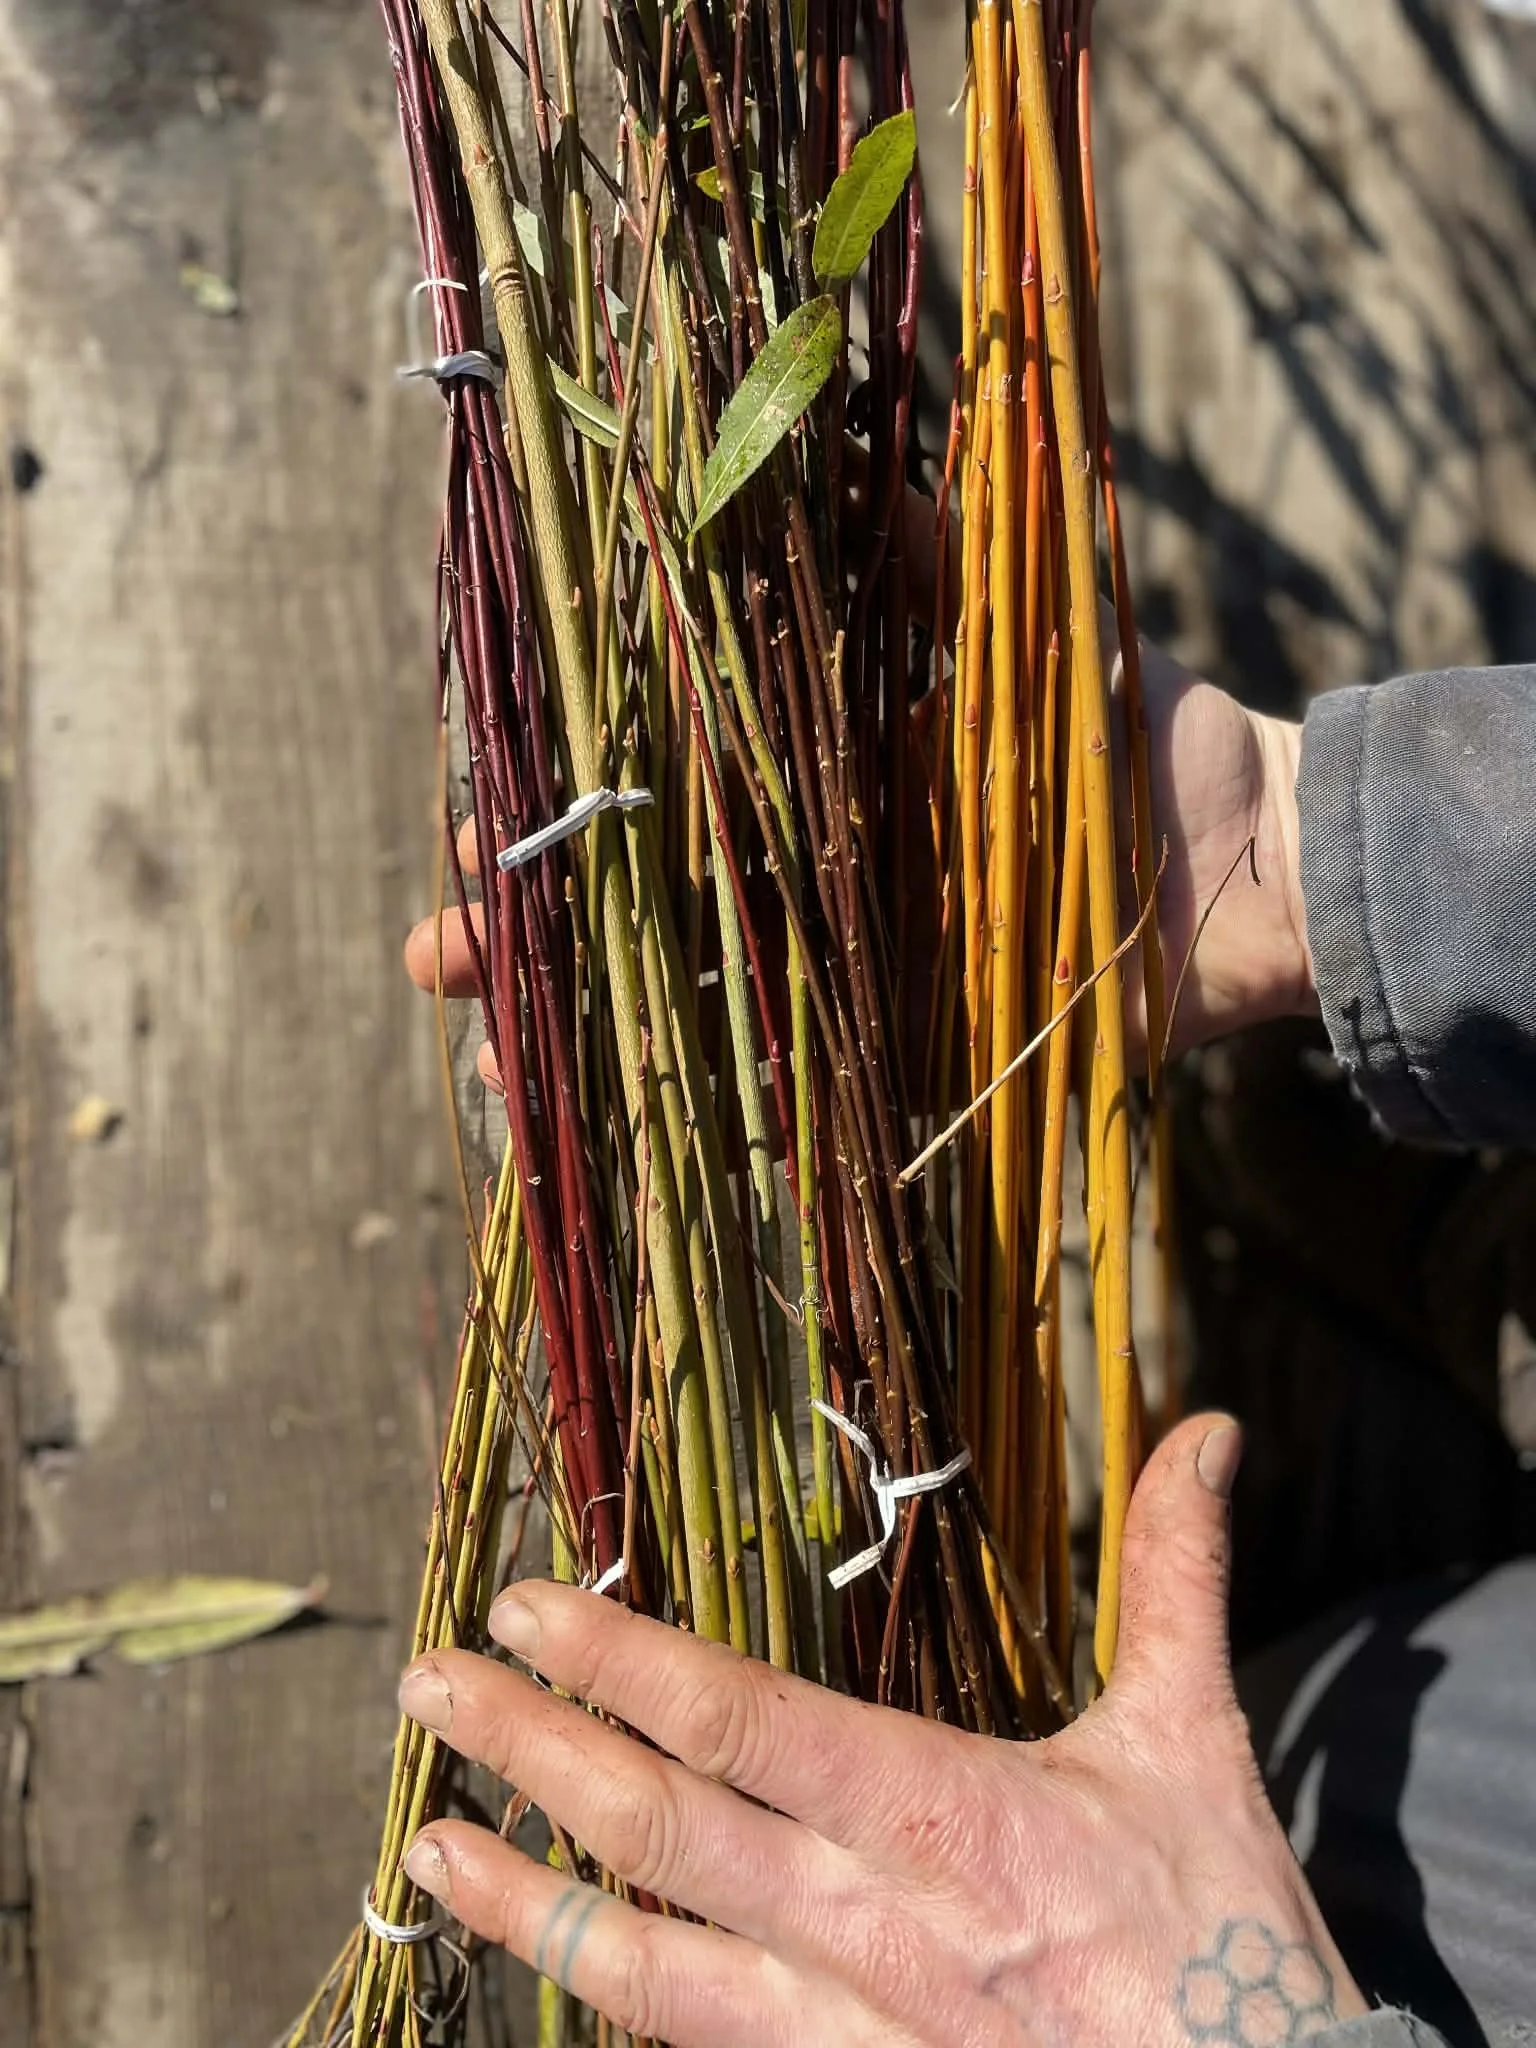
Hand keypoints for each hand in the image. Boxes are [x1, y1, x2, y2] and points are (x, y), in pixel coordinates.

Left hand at [396, 1417, 1365, 2046]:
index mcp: (944, 1813)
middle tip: (426, 1686)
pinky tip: (552, 1965)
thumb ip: (1175, 1573)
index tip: (523, 1604)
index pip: (743, 1720)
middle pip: (660, 1830)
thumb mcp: (1195, 1733)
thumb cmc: (1220, 1921)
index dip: (617, 1661)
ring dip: (524, 1904)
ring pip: (646, 1969)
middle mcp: (871, 1924)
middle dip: (527, 1749)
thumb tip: (1211, 1430)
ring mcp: (848, 2033)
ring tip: (426, 1845)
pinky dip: (612, 2001)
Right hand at [404, 504, 1316, 1086]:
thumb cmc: (1124, 725)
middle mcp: (817, 880)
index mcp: (818, 782)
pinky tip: (632, 1134)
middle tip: (433, 965)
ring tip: (504, 1078)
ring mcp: (858, 973)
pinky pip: (804, 1091)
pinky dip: (722, 1113)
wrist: (1245, 855)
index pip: (657, 796)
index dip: (560, 817)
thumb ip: (930, 552)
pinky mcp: (916, 1054)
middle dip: (537, 937)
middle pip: (650, 909)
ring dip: (600, 1039)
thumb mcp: (1017, 624)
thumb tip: (850, 449)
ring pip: (701, 1007)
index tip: (469, 834)